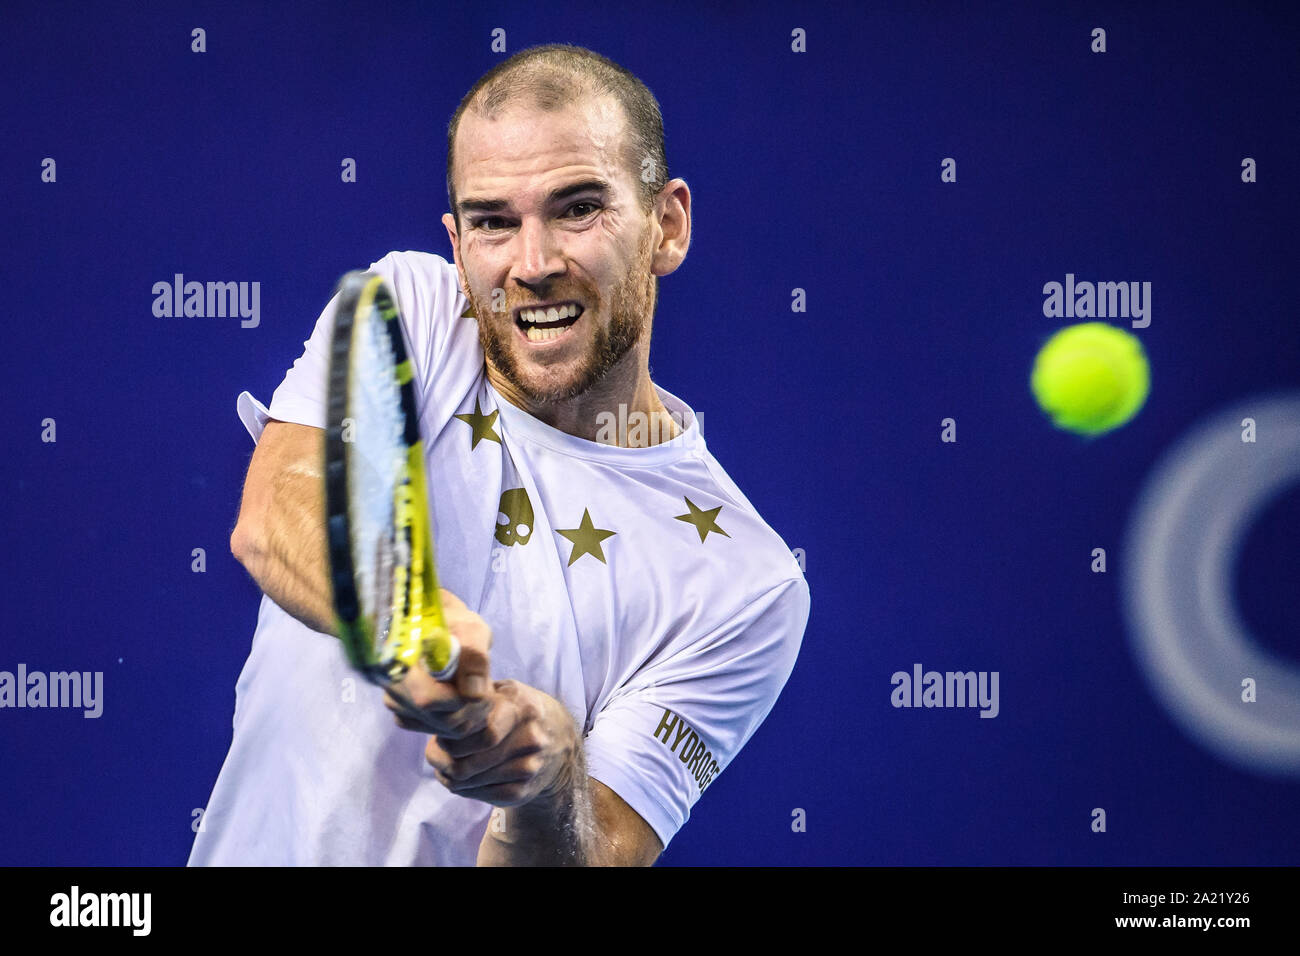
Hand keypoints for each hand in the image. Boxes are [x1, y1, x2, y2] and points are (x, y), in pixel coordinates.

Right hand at [383, 588, 493, 738]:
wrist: (439, 627)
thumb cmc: (455, 624)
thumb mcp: (471, 629)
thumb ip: (474, 656)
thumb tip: (474, 695)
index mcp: (400, 661)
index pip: (427, 699)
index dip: (462, 699)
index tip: (483, 686)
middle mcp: (392, 686)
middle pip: (441, 719)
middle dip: (473, 707)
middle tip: (487, 687)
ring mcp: (397, 703)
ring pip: (444, 728)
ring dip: (471, 713)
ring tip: (475, 687)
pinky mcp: (407, 715)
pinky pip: (440, 731)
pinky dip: (460, 719)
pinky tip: (464, 698)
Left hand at [383, 590, 579, 806]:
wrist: (560, 741)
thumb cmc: (517, 711)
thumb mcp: (503, 692)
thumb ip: (472, 694)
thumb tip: (429, 695)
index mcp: (520, 706)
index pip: (478, 730)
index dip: (450, 735)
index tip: (440, 731)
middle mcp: (530, 736)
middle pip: (466, 761)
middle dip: (443, 758)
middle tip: (437, 752)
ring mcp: (530, 766)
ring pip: (469, 781)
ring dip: (449, 776)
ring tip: (446, 766)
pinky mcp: (525, 790)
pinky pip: (481, 795)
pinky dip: (466, 789)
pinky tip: (464, 779)